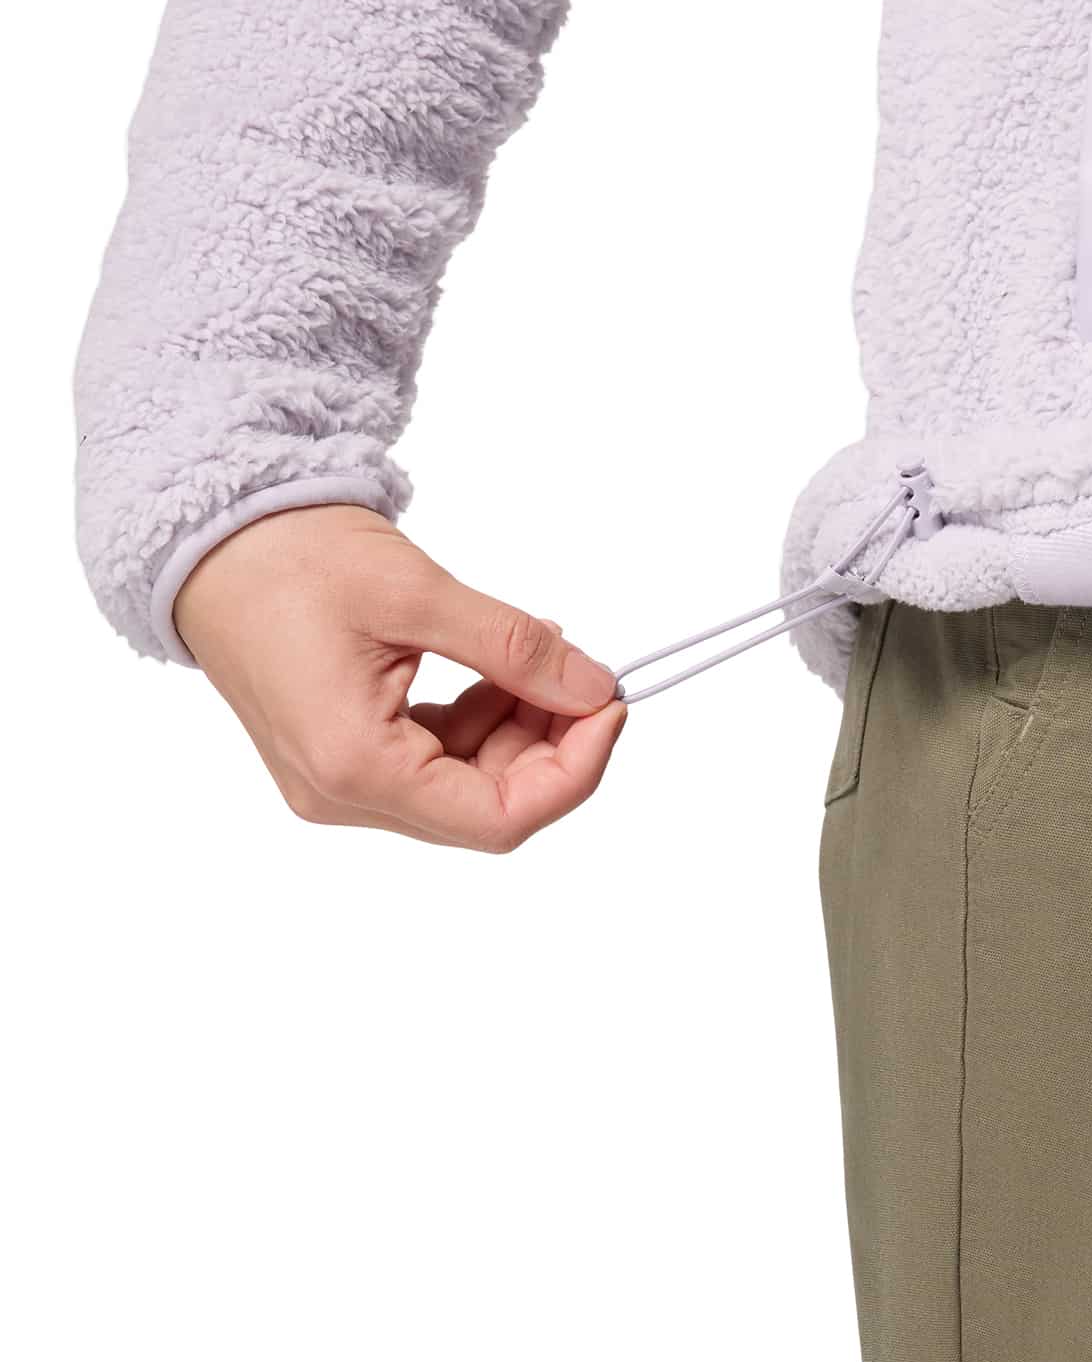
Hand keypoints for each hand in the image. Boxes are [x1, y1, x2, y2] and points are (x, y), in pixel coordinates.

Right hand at [176, 504, 625, 850]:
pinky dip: (482, 719)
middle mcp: (340, 793)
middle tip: (586, 676)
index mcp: (354, 766)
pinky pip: (435, 758)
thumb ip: (514, 649)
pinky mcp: (344, 753)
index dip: (573, 771)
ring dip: (519, 728)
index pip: (498, 819)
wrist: (213, 542)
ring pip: (465, 784)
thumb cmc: (291, 561)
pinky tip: (502, 668)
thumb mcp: (420, 596)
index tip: (609, 707)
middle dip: (551, 745)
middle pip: (486, 807)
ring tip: (540, 657)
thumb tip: (592, 688)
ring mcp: (338, 779)